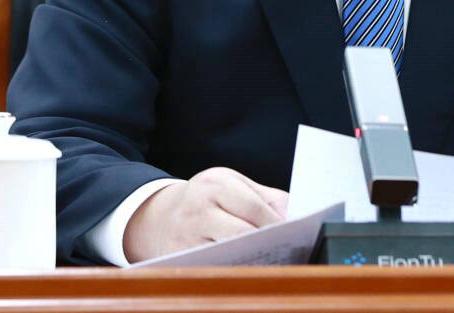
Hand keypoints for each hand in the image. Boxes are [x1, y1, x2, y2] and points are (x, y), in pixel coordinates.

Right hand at [123, 167, 288, 260]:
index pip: (253, 207)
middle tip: (288, 253)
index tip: (296, 235)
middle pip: (241, 232)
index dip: (277, 224)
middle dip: (267, 243)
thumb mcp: (232, 185)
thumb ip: (265, 197)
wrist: (156, 215)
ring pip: (227, 254)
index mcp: (216, 183)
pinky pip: (212, 268)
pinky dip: (232, 270)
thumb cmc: (205, 198)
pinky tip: (248, 271)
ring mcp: (187, 236)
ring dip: (252, 260)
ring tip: (272, 264)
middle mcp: (198, 207)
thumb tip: (297, 214)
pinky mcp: (179, 259)